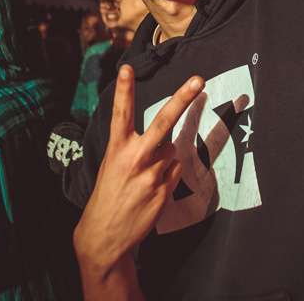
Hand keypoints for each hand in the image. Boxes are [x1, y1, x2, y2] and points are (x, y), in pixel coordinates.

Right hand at [74, 64, 204, 272]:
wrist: (105, 234)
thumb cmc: (108, 194)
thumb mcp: (111, 164)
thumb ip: (132, 147)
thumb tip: (163, 140)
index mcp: (116, 149)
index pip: (120, 113)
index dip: (123, 90)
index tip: (126, 68)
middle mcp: (135, 158)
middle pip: (162, 121)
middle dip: (182, 99)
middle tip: (198, 80)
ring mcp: (151, 174)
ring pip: (172, 150)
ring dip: (165, 157)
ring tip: (146, 176)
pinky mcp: (164, 190)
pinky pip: (175, 171)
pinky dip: (168, 174)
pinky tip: (152, 187)